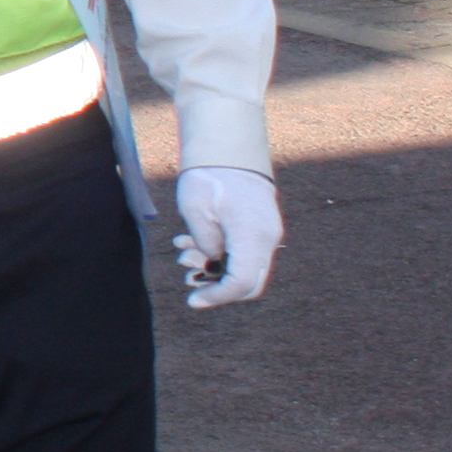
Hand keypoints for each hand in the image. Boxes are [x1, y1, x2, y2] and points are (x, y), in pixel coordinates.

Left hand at [172, 166, 282, 307]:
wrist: (229, 150)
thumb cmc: (208, 176)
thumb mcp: (195, 209)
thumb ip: (205, 243)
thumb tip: (212, 264)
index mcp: (251, 234)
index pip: (241, 282)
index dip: (217, 297)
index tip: (192, 301)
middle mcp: (267, 238)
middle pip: (249, 283)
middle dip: (216, 286)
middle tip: (186, 273)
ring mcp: (268, 234)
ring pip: (246, 268)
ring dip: (214, 268)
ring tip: (183, 251)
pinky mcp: (262, 229)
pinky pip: (245, 253)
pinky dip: (221, 255)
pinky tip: (193, 243)